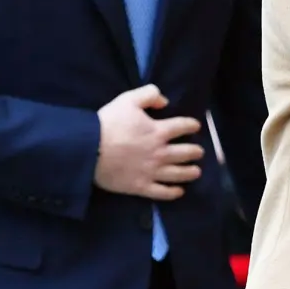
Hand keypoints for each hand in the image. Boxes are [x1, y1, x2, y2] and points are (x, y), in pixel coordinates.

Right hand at [94, 85, 202, 199]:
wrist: (90, 149)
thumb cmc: (108, 123)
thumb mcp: (128, 100)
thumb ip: (149, 95)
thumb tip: (164, 102)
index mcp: (158, 131)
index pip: (181, 127)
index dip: (191, 125)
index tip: (196, 126)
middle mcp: (160, 153)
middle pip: (184, 153)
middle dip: (195, 152)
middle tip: (199, 152)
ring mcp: (151, 171)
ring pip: (177, 174)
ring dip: (189, 172)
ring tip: (196, 172)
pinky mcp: (141, 186)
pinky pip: (161, 192)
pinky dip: (172, 193)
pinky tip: (179, 192)